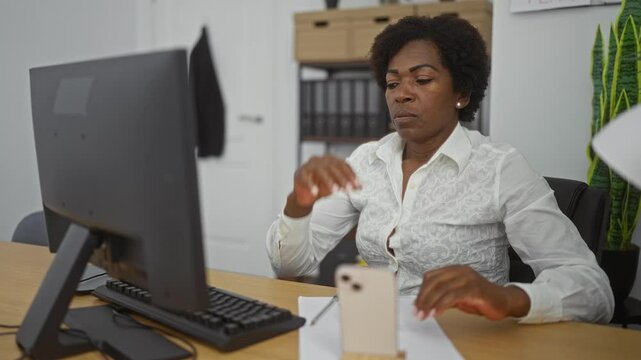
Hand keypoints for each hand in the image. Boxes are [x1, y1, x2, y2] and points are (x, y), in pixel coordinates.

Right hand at [284, 155, 360, 216]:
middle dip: (343, 179)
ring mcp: (309, 165)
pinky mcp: (300, 173)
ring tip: (335, 191)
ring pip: (320, 171)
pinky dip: (311, 185)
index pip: (343, 165)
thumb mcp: (336, 186)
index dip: (351, 175)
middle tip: (349, 190)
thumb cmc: (322, 187)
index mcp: (330, 160)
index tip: (357, 185)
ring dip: (329, 181)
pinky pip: (306, 178)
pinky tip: (315, 193)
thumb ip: (347, 185)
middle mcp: (320, 160)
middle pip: (333, 167)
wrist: (306, 196)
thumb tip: (360, 187)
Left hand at [414, 265, 529, 320]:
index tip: (415, 305)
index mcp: (454, 270)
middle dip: (423, 298)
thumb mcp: (457, 296)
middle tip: (417, 312)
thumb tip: (424, 304)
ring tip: (424, 315)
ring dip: (430, 303)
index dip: (421, 291)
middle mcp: (460, 271)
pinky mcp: (475, 288)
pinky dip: (442, 305)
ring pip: (442, 289)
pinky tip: (436, 313)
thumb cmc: (480, 298)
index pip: (431, 277)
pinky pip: (453, 296)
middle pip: (434, 282)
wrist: (504, 301)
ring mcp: (468, 278)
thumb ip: (442, 296)